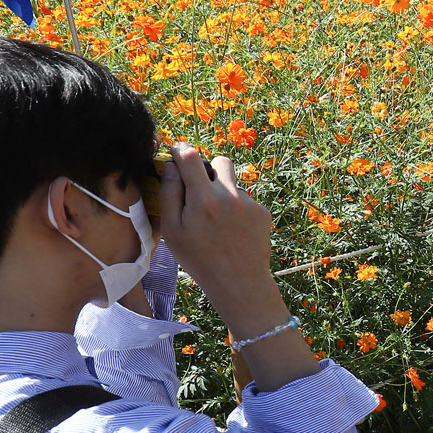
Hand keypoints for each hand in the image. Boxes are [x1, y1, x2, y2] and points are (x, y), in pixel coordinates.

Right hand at [158, 144, 314, 390]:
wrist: (239, 283)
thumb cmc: (199, 260)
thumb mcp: (173, 232)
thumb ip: (169, 195)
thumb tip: (169, 166)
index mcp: (204, 199)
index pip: (191, 157)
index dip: (181, 150)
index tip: (176, 153)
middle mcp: (230, 195)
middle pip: (220, 161)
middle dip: (209, 169)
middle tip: (201, 191)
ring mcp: (250, 203)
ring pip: (234, 183)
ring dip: (224, 192)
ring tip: (218, 222)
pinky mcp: (263, 212)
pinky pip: (247, 200)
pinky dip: (238, 209)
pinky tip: (233, 231)